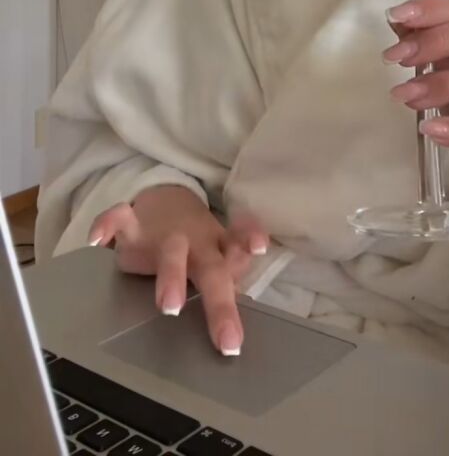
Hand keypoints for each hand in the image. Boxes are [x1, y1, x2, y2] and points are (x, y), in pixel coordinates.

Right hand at [87, 185, 268, 355]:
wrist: (165, 200)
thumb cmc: (197, 240)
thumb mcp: (220, 250)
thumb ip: (233, 270)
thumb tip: (243, 297)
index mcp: (218, 248)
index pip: (238, 251)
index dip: (248, 245)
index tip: (259, 248)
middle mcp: (195, 241)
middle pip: (210, 270)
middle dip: (218, 303)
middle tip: (226, 339)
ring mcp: (163, 233)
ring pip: (171, 251)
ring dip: (172, 277)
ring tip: (170, 306)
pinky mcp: (131, 224)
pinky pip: (118, 219)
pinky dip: (108, 226)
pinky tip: (98, 240)